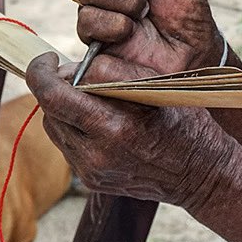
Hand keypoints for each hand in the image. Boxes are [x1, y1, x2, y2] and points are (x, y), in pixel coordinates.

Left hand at [26, 52, 238, 210]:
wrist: (200, 174)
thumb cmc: (183, 122)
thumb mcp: (155, 84)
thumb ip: (110, 71)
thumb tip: (70, 68)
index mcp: (114, 127)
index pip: (53, 96)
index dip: (41, 72)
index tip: (48, 59)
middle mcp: (97, 154)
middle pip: (49, 112)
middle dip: (55, 87)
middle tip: (74, 74)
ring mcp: (92, 172)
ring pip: (55, 129)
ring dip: (63, 109)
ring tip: (89, 98)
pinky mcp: (91, 182)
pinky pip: (68, 146)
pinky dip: (75, 128)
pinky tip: (98, 121)